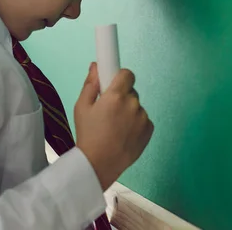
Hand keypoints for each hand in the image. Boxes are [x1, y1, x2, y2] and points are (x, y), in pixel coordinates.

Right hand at [74, 63, 153, 190]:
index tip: (114, 82)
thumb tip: (96, 66)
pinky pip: (143, 119)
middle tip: (108, 110)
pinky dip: (135, 124)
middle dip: (121, 96)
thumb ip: (90, 84)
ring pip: (136, 106)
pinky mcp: (149, 129)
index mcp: (116, 95)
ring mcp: (143, 117)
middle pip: (131, 91)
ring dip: (128, 111)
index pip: (127, 73)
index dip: (120, 77)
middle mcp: (133, 104)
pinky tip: (123, 134)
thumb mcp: (81, 107)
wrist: (98, 165)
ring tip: (114, 127)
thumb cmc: (88, 135)